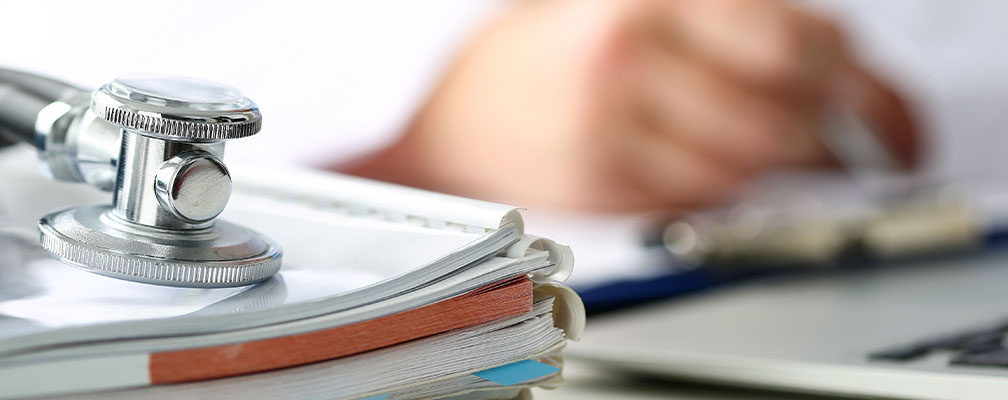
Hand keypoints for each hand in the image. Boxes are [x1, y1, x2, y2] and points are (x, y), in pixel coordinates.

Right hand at [338, 0, 919, 211]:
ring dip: (786, 166)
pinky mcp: (603, 189)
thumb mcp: (629, 4)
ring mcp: (611, 133)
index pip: (788, 43)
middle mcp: (627, 65)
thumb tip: (832, 63)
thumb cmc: (546, 56)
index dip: (854, 80)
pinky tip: (730, 168)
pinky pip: (703, 198)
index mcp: (642, 2)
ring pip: (748, 166)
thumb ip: (727, 22)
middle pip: (780, 114)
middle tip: (858, 141)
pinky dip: (735, 188)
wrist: (456, 118)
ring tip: (792, 153)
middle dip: (835, 135)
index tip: (880, 104)